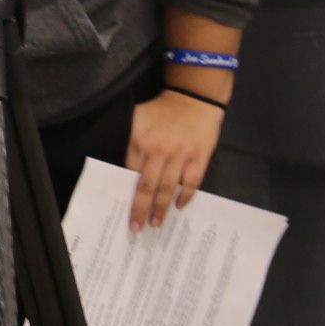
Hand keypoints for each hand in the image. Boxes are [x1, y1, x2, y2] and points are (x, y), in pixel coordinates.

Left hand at [124, 90, 222, 230]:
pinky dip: (185, 196)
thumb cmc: (163, 109)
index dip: (127, 193)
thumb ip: (133, 145)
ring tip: (156, 223)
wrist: (194, 97)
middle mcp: (159, 152)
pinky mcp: (200, 157)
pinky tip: (179, 206)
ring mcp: (181, 155)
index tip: (124, 210)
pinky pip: (192, 182)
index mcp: (140, 142)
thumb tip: (127, 172)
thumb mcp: (139, 121)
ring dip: (161, 208)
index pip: (130, 174)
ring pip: (168, 188)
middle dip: (141, 209)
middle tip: (137, 228)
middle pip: (147, 186)